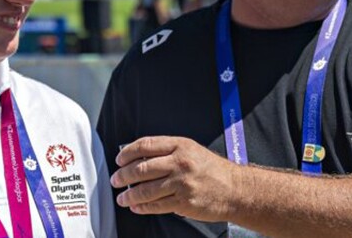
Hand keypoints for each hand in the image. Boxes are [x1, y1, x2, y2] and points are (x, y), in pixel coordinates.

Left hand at [110, 135, 239, 221]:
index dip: (127, 152)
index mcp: (180, 145)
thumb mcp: (190, 150)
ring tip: (122, 197)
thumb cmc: (212, 169)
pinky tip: (136, 206)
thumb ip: (167, 152)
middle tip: (116, 180)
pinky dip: (142, 207)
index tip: (119, 159)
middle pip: (142, 168)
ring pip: (146, 189)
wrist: (235, 189)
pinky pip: (156, 205)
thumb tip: (139, 158)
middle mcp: (179, 162)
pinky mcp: (183, 202)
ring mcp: (181, 183)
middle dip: (123, 175)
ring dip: (129, 194)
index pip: (145, 145)